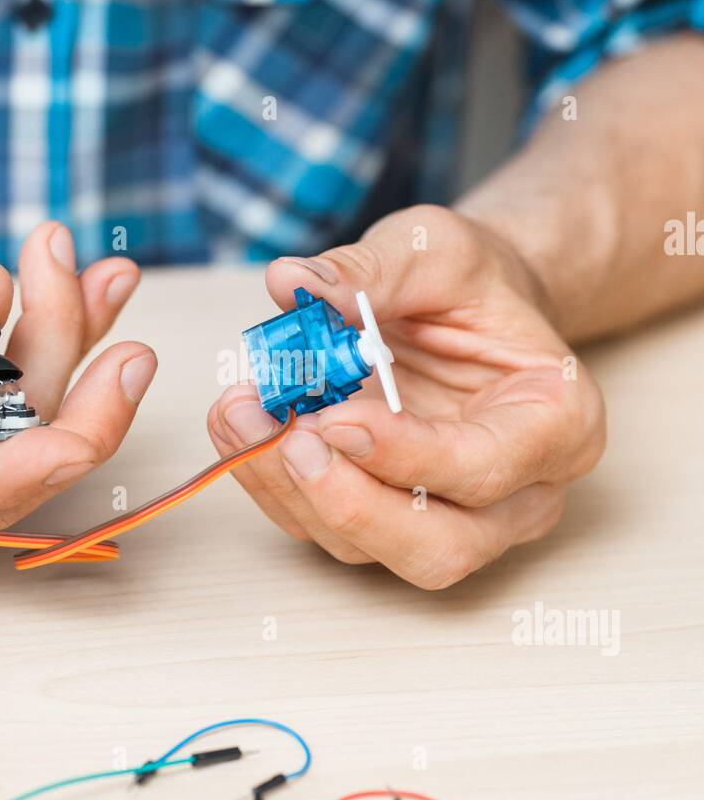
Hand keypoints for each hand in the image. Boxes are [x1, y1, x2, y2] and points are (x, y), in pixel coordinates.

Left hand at [208, 206, 605, 588]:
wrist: (467, 308)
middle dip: (350, 504)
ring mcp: (452, 520)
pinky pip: (324, 530)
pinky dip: (272, 483)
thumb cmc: (471, 283)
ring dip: (292, 489)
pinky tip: (239, 422)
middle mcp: (517, 495)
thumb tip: (289, 283)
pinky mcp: (386, 522)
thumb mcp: (435, 248)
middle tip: (286, 436)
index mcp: (558, 424)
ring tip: (239, 410)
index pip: (486, 469)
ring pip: (371, 552)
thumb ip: (371, 269)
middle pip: (439, 548)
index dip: (407, 455)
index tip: (337, 416)